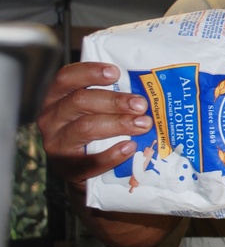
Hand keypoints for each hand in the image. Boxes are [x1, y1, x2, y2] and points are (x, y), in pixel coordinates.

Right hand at [37, 62, 151, 192]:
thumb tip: (150, 86)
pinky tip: (130, 148)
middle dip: (114, 101)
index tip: (115, 72)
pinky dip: (112, 155)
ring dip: (118, 124)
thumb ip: (113, 97)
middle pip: (80, 101)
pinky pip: (89, 161)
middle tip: (141, 104)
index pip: (66, 78)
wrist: (86, 174)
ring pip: (85, 127)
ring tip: (143, 124)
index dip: (89, 72)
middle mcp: (51, 118)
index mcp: (57, 98)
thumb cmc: (96, 131)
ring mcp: (56, 143)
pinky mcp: (65, 168)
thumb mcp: (96, 110)